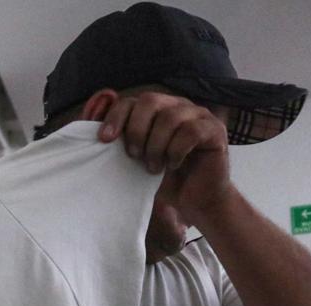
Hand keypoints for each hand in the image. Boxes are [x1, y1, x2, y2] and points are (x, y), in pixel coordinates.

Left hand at [97, 91, 231, 224]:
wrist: (196, 201)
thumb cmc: (165, 180)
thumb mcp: (138, 161)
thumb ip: (123, 143)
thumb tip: (96, 131)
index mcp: (157, 110)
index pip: (131, 100)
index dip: (116, 116)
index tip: (104, 139)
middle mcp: (178, 106)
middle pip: (151, 100)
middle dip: (136, 129)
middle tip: (133, 155)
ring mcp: (199, 116)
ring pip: (171, 116)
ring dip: (156, 145)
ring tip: (153, 167)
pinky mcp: (215, 130)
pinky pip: (191, 131)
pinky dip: (177, 150)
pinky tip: (173, 165)